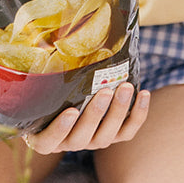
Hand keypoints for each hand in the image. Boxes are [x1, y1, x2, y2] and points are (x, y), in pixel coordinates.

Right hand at [22, 82, 149, 155]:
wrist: (71, 92)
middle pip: (82, 138)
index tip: (70, 111)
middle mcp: (68, 143)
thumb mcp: (39, 85)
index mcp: (44, 137)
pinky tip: (144, 94)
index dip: (59, 130)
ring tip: (125, 87)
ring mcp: (92, 141)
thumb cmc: (50, 88)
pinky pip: (127, 132)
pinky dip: (138, 115)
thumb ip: (40, 72)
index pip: (48, 142)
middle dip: (95, 114)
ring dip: (118, 112)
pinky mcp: (113, 135)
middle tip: (105, 91)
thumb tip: (42, 39)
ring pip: (106, 135)